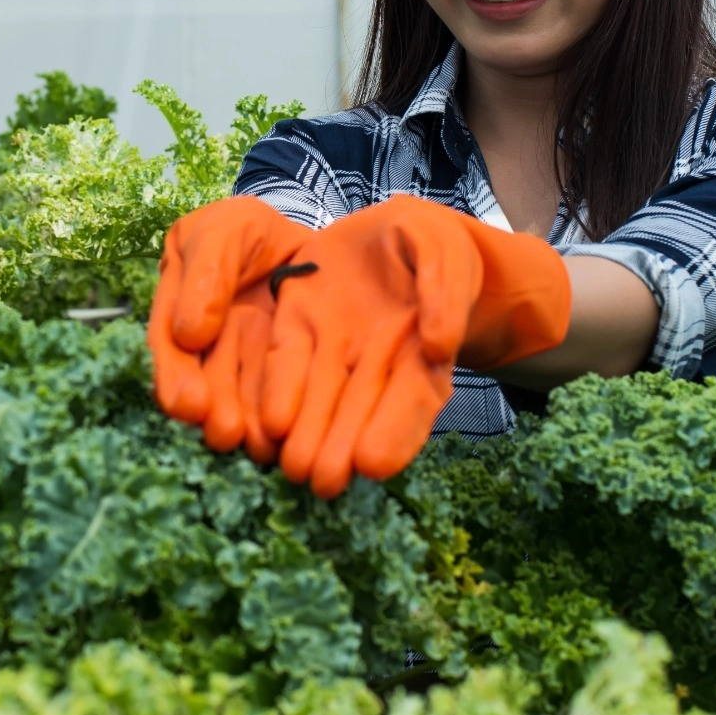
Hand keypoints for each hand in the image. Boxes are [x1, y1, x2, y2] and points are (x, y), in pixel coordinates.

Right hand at [147, 196, 309, 456]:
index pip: (169, 349)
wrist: (305, 232)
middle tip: (225, 433)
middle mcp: (206, 347)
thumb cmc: (250, 229)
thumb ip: (206, 272)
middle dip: (214, 412)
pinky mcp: (285, 373)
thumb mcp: (223, 230)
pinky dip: (287, 416)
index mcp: (178, 311)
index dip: (176, 380)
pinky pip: (284, 396)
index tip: (189, 406)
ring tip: (259, 443)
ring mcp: (244, 362)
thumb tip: (189, 334)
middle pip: (205, 385)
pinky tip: (294, 434)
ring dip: (248, 424)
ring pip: (242, 399)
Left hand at [261, 195, 570, 497]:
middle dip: (340, 447)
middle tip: (324, 482)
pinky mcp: (296, 326)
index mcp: (420, 355)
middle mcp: (374, 363)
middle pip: (358, 411)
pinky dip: (278, 391)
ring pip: (319, 397)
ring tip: (294, 467)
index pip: (411, 399)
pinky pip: (285, 360)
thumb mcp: (446, 253)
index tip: (375, 464)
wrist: (385, 233)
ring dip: (307, 434)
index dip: (395, 431)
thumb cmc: (429, 246)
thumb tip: (441, 345)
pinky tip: (269, 423)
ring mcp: (332, 348)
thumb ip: (446, 290)